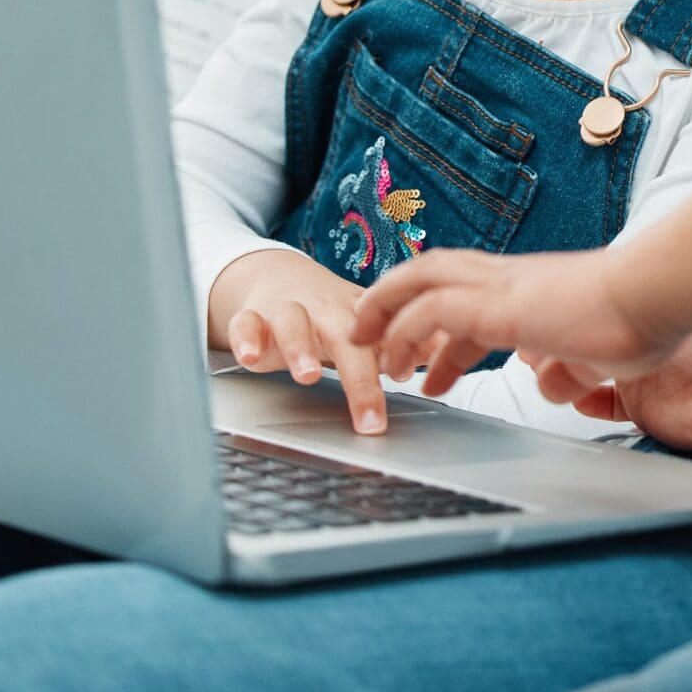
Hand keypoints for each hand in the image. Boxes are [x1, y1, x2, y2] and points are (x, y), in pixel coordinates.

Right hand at [208, 248, 395, 434]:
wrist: (277, 276)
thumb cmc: (328, 313)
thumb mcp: (365, 326)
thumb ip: (400, 343)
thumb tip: (446, 354)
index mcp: (359, 315)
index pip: (384, 337)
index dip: (398, 356)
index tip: (408, 383)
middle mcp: (325, 312)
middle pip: (346, 337)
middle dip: (359, 378)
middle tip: (370, 415)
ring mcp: (286, 312)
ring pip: (293, 322)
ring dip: (300, 347)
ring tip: (308, 376)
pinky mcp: (251, 316)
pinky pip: (245, 323)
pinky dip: (245, 337)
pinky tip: (248, 357)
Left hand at [349, 247, 662, 398]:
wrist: (655, 294)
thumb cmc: (641, 319)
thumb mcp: (596, 350)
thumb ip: (570, 362)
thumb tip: (557, 377)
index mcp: (531, 286)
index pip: (470, 293)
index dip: (441, 324)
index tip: (427, 360)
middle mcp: (510, 278)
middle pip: (435, 269)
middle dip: (395, 298)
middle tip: (369, 335)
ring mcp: (502, 287)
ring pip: (422, 279)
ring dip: (386, 309)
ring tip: (363, 346)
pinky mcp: (498, 307)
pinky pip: (431, 312)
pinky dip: (405, 332)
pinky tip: (396, 361)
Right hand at [526, 306, 691, 454]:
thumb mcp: (675, 308)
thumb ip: (637, 293)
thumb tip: (606, 275)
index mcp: (646, 305)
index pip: (591, 304)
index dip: (564, 310)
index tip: (543, 311)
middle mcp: (640, 337)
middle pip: (578, 340)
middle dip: (556, 342)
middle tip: (543, 343)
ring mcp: (639, 374)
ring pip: (582, 373)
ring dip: (565, 373)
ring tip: (558, 369)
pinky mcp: (643, 407)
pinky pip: (603, 406)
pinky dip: (587, 402)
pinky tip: (579, 395)